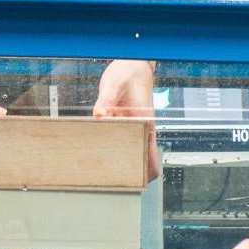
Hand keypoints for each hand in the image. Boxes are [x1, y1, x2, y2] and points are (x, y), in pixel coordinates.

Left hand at [93, 58, 159, 180]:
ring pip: (131, 153)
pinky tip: (97, 150)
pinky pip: (120, 141)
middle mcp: (142, 129)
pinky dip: (113, 148)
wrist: (133, 63)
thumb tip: (98, 114)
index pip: (152, 160)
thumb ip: (106, 99)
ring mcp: (134, 127)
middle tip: (109, 182)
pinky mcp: (125, 123)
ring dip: (120, 162)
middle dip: (129, 174)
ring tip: (100, 170)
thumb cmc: (128, 72)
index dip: (144, 176)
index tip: (131, 185)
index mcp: (145, 124)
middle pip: (141, 162)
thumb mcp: (115, 83)